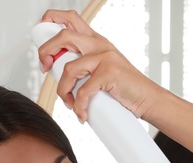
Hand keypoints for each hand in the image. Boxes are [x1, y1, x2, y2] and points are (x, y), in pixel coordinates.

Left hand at [37, 9, 162, 121]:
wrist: (148, 98)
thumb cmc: (123, 88)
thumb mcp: (101, 69)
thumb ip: (82, 66)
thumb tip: (56, 73)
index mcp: (95, 40)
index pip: (69, 19)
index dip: (49, 25)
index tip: (44, 51)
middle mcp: (99, 44)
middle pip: (63, 35)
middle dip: (45, 52)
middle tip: (46, 69)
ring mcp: (105, 57)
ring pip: (70, 68)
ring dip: (63, 90)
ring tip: (70, 104)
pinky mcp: (110, 73)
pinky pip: (83, 91)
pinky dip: (78, 106)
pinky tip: (82, 114)